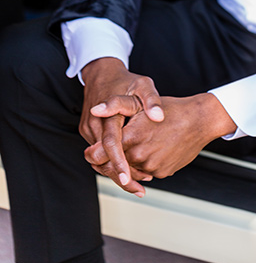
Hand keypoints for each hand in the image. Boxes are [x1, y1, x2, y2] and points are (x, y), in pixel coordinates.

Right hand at [80, 57, 163, 196]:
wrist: (102, 73)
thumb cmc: (126, 80)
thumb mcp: (143, 84)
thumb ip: (152, 100)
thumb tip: (159, 117)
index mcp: (107, 114)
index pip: (111, 143)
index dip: (120, 163)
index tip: (129, 178)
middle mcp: (94, 124)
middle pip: (103, 159)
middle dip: (120, 176)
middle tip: (139, 190)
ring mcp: (89, 129)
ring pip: (100, 159)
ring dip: (117, 171)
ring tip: (139, 183)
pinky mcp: (89, 132)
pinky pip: (100, 153)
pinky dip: (113, 162)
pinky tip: (130, 169)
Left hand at [85, 92, 235, 182]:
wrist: (199, 120)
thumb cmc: (171, 109)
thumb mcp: (140, 102)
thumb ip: (115, 105)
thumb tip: (95, 110)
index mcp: (130, 138)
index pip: (98, 156)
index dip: (92, 154)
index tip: (91, 151)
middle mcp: (139, 156)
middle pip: (112, 166)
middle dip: (109, 160)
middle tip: (110, 150)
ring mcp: (151, 167)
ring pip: (130, 170)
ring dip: (128, 162)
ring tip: (135, 146)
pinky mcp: (162, 173)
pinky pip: (146, 172)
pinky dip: (144, 164)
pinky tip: (151, 149)